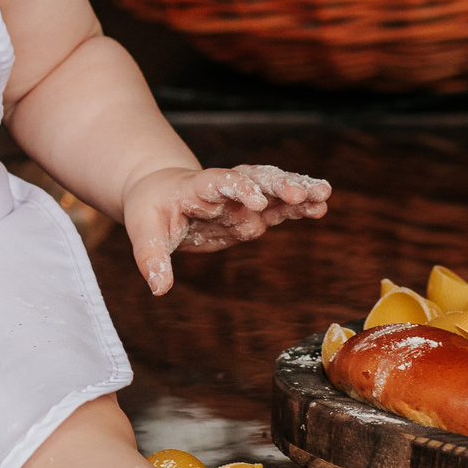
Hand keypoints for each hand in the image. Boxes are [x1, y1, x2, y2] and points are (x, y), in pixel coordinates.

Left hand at [121, 163, 330, 295]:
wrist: (160, 192)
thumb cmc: (152, 209)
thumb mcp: (144, 231)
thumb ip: (151, 258)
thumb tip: (159, 288)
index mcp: (195, 187)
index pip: (218, 182)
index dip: (238, 188)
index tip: (257, 200)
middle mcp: (224, 189)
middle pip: (254, 179)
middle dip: (277, 185)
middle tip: (299, 193)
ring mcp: (241, 199)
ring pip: (273, 189)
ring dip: (297, 189)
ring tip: (324, 195)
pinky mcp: (253, 213)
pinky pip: (279, 207)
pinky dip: (299, 206)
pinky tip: (321, 207)